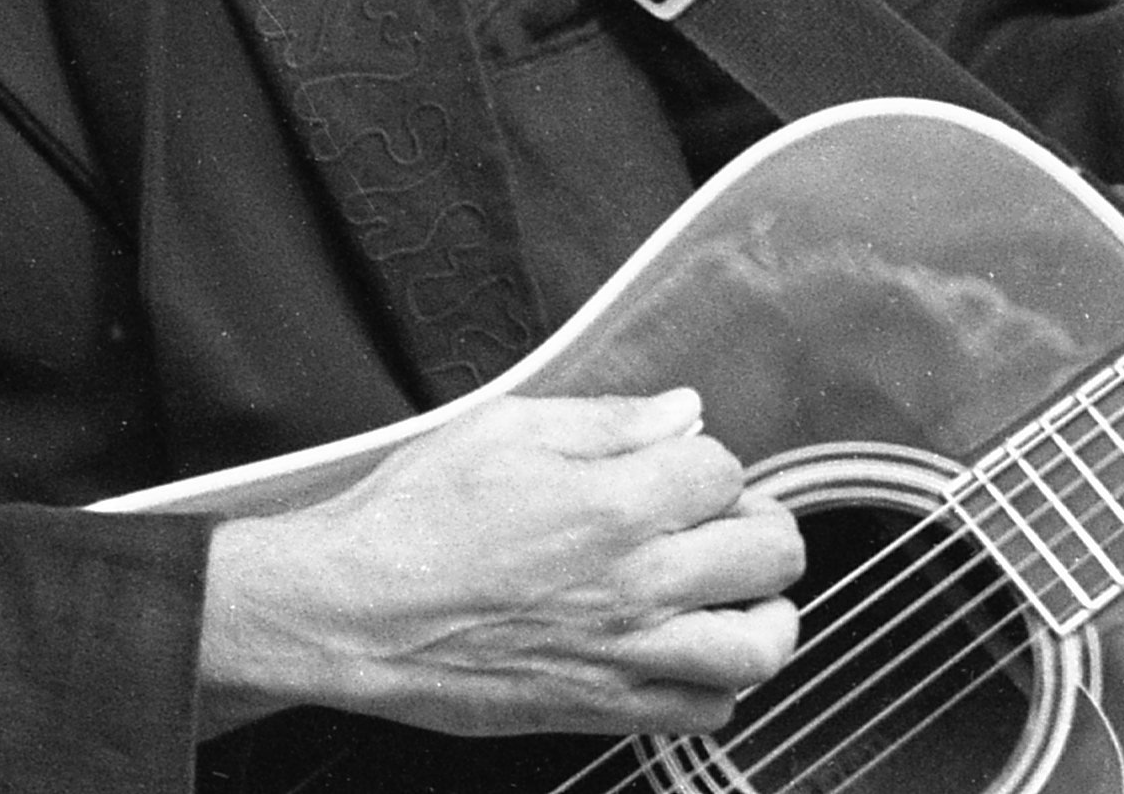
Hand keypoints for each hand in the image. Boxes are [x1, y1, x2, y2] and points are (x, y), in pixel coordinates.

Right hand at [193, 388, 801, 740]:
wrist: (353, 612)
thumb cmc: (410, 518)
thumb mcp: (497, 430)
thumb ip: (601, 421)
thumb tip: (680, 411)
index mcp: (615, 503)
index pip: (723, 468)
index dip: (703, 460)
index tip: (676, 466)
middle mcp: (640, 582)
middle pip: (770, 553)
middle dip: (760, 524)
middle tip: (726, 522)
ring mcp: (629, 653)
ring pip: (760, 646)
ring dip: (768, 615)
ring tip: (741, 596)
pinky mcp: (606, 706)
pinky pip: (708, 711)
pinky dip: (718, 684)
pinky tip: (689, 653)